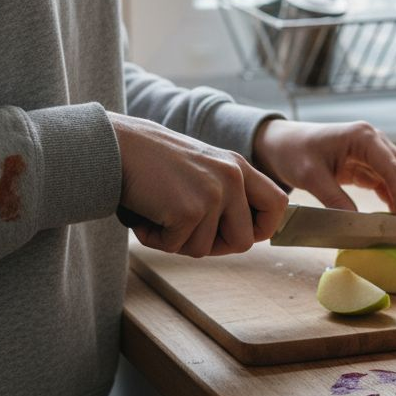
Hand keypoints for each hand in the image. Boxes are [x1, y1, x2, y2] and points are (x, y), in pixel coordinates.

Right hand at [110, 112, 287, 256]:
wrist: (117, 146)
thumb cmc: (152, 163)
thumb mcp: (202, 169)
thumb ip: (226, 193)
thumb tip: (245, 237)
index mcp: (239, 166)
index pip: (278, 205)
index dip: (261, 228)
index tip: (234, 232)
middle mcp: (233, 177)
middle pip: (244, 242)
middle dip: (213, 246)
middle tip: (185, 229)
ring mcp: (214, 193)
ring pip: (206, 250)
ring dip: (178, 241)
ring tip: (160, 212)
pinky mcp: (190, 210)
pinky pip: (177, 247)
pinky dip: (156, 239)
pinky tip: (147, 214)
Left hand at [253, 119, 395, 217]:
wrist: (282, 144)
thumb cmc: (294, 153)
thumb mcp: (311, 177)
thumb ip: (336, 200)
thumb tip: (359, 226)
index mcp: (363, 137)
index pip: (393, 168)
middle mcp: (375, 140)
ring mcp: (375, 152)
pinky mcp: (369, 165)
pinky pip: (389, 183)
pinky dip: (395, 200)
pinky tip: (393, 219)